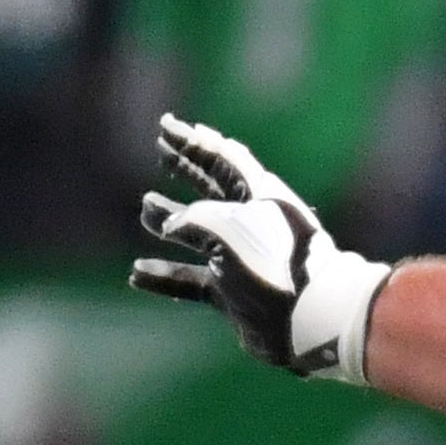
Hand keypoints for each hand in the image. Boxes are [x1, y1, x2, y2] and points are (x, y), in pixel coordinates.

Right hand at [129, 114, 390, 383]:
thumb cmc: (274, 262)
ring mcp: (242, 260)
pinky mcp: (233, 294)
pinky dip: (164, 277)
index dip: (196, 141)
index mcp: (262, 198)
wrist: (309, 318)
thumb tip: (170, 226)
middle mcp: (252, 225)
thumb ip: (193, 218)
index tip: (166, 126)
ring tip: (145, 210)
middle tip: (160, 149)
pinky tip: (137, 274)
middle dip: (186, 167)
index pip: (225, 159)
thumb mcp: (229, 226)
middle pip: (213, 188)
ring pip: (197, 235)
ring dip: (170, 220)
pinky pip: (191, 282)